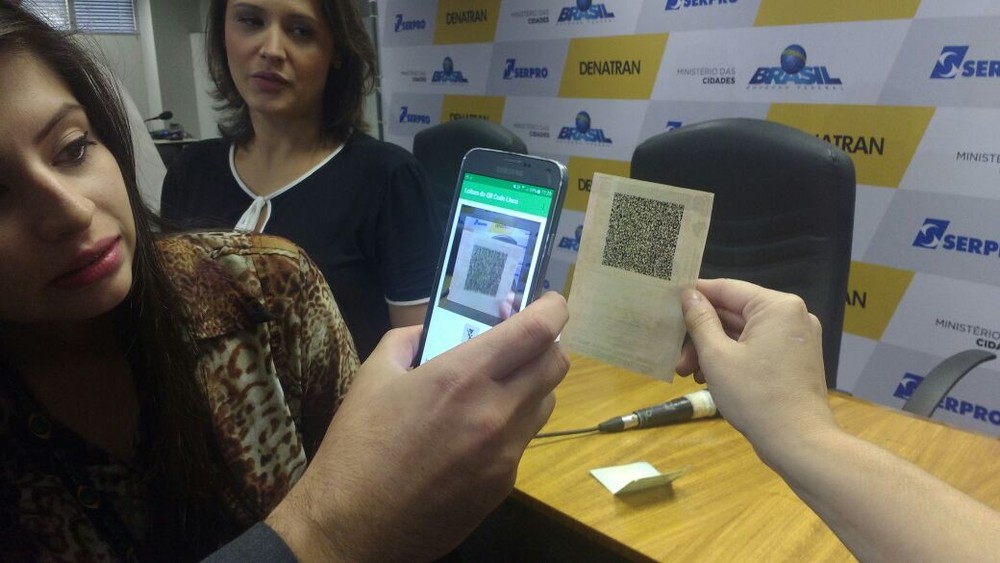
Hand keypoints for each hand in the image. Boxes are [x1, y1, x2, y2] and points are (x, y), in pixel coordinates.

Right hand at [267, 292, 569, 561]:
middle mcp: (495, 412)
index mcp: (461, 377)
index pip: (537, 330)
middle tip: (522, 339)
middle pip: (556, 363)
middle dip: (547, 343)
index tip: (547, 301)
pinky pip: (524, 440)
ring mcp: (505, 453)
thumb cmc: (357, 448)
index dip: (552, 307)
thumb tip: (437, 326)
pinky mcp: (505, 485)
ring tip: (499, 383)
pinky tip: (476, 431)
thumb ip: (411, 338)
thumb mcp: (374, 376)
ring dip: (532, 383)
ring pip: (546, 402)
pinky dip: (512, 424)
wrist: (352, 528)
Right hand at [674, 279, 835, 457]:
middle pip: (734, 313)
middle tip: (677, 357)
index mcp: (777, 307)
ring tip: (690, 374)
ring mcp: (796, 339)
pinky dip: (733, 359)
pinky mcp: (795, 359)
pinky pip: (757, 348)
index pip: (727, 289)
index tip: (668, 304)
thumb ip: (700, 321)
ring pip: (743, 333)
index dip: (695, 295)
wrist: (798, 442)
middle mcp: (792, 316)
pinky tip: (711, 378)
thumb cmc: (756, 396)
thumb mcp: (717, 356)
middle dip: (702, 335)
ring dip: (714, 350)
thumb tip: (688, 295)